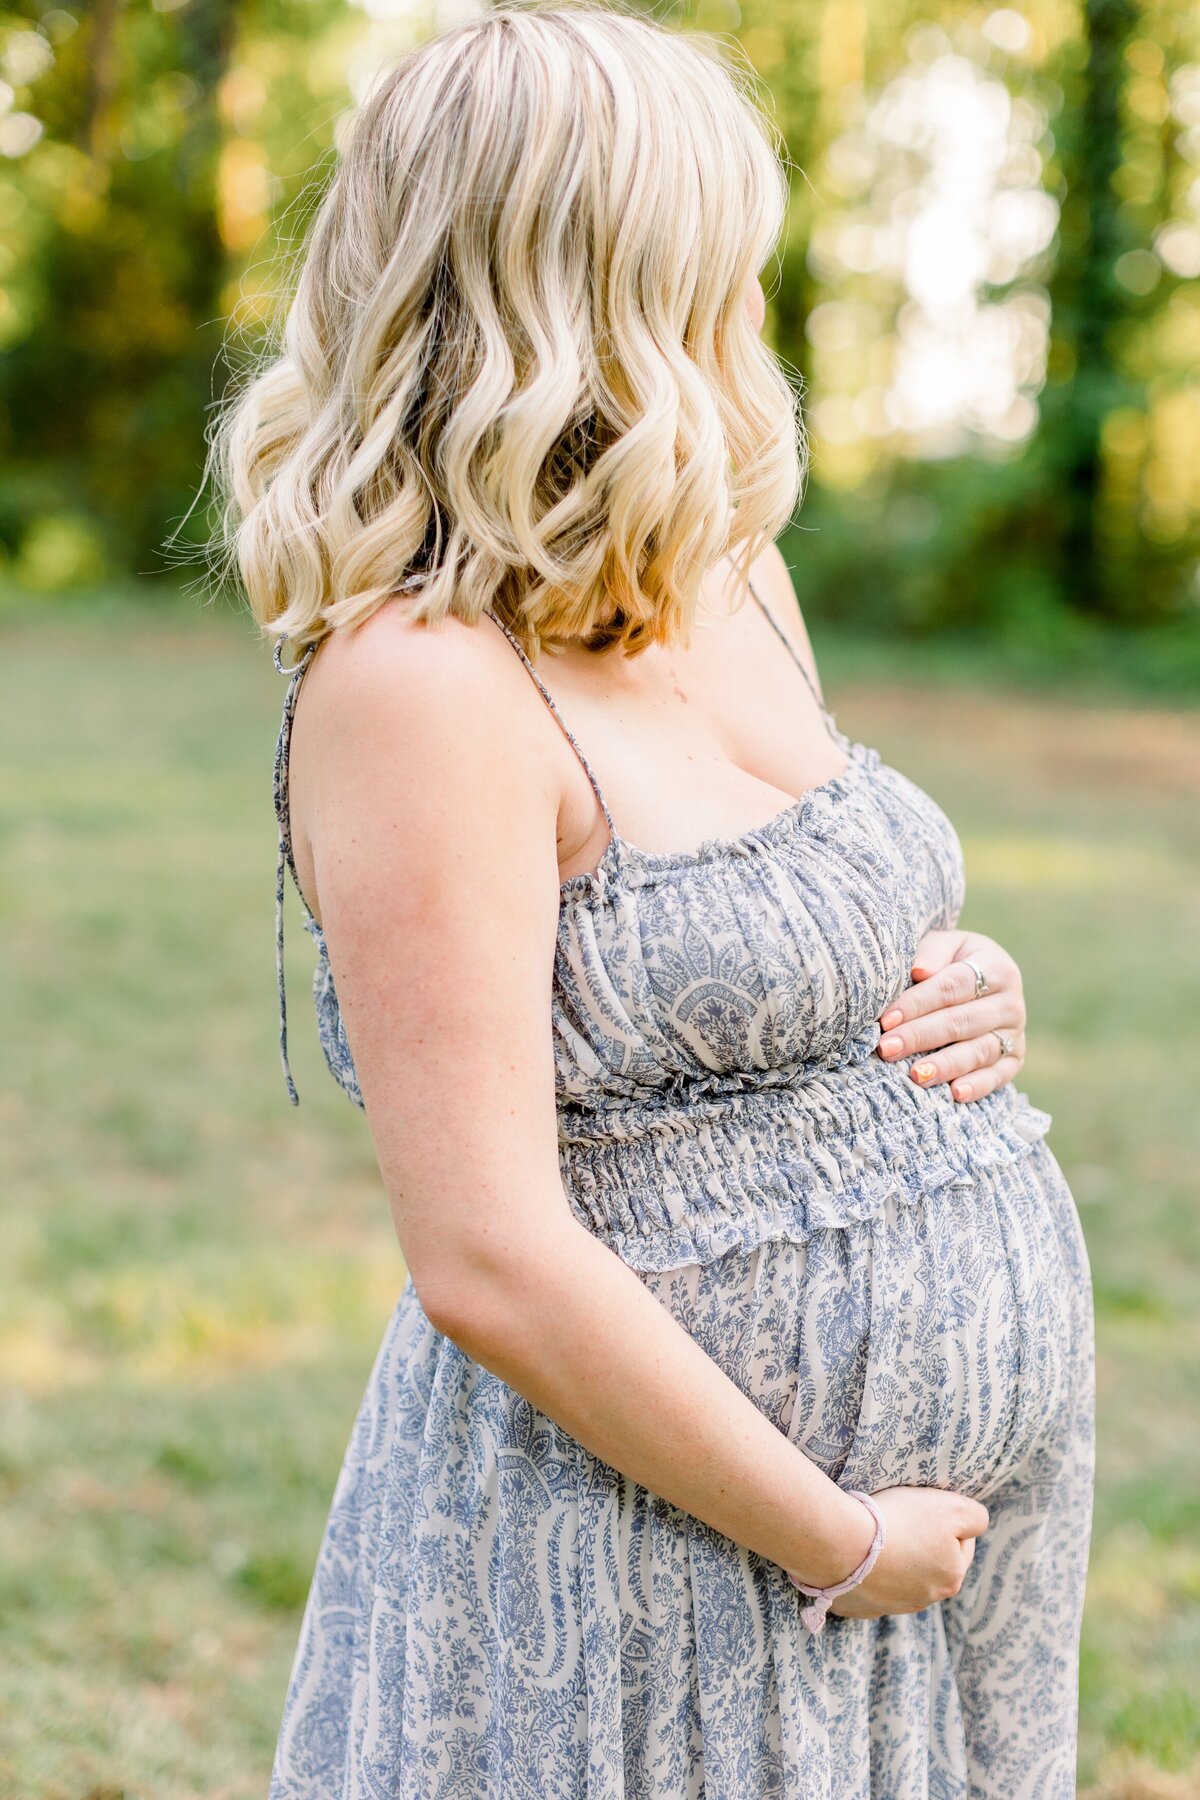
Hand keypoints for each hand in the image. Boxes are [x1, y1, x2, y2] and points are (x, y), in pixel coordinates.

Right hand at [826, 1486, 990, 1618]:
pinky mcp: (860, 1608)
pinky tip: (857, 1556)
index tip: (925, 1508)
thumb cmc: (899, 1521)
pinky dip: (866, 1573)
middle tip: (900, 1519)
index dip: (947, 1522)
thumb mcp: (952, 1508)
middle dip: (922, 1545)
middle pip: (931, 1565)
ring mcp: (890, 1607)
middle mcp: (924, 1600)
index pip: (962, 1545)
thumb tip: (976, 1525)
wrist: (843, 1543)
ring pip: (901, 1579)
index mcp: (951, 1578)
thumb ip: (975, 1517)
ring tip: (875, 1536)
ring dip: (895, 1561)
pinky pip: (868, 1588)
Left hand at [875, 930, 1026, 1103]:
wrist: (984, 979)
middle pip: (961, 1021)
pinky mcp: (1016, 1058)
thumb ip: (932, 953)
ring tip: (915, 1075)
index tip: (887, 1019)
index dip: (918, 1003)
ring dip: (945, 1065)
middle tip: (887, 1049)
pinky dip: (979, 1086)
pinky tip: (956, 1094)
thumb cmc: (952, 961)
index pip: (952, 986)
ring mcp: (1015, 1032)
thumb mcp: (945, 946)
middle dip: (920, 1036)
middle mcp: (1010, 1001)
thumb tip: (919, 971)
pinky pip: (998, 1075)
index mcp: (995, 967)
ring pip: (978, 1051)